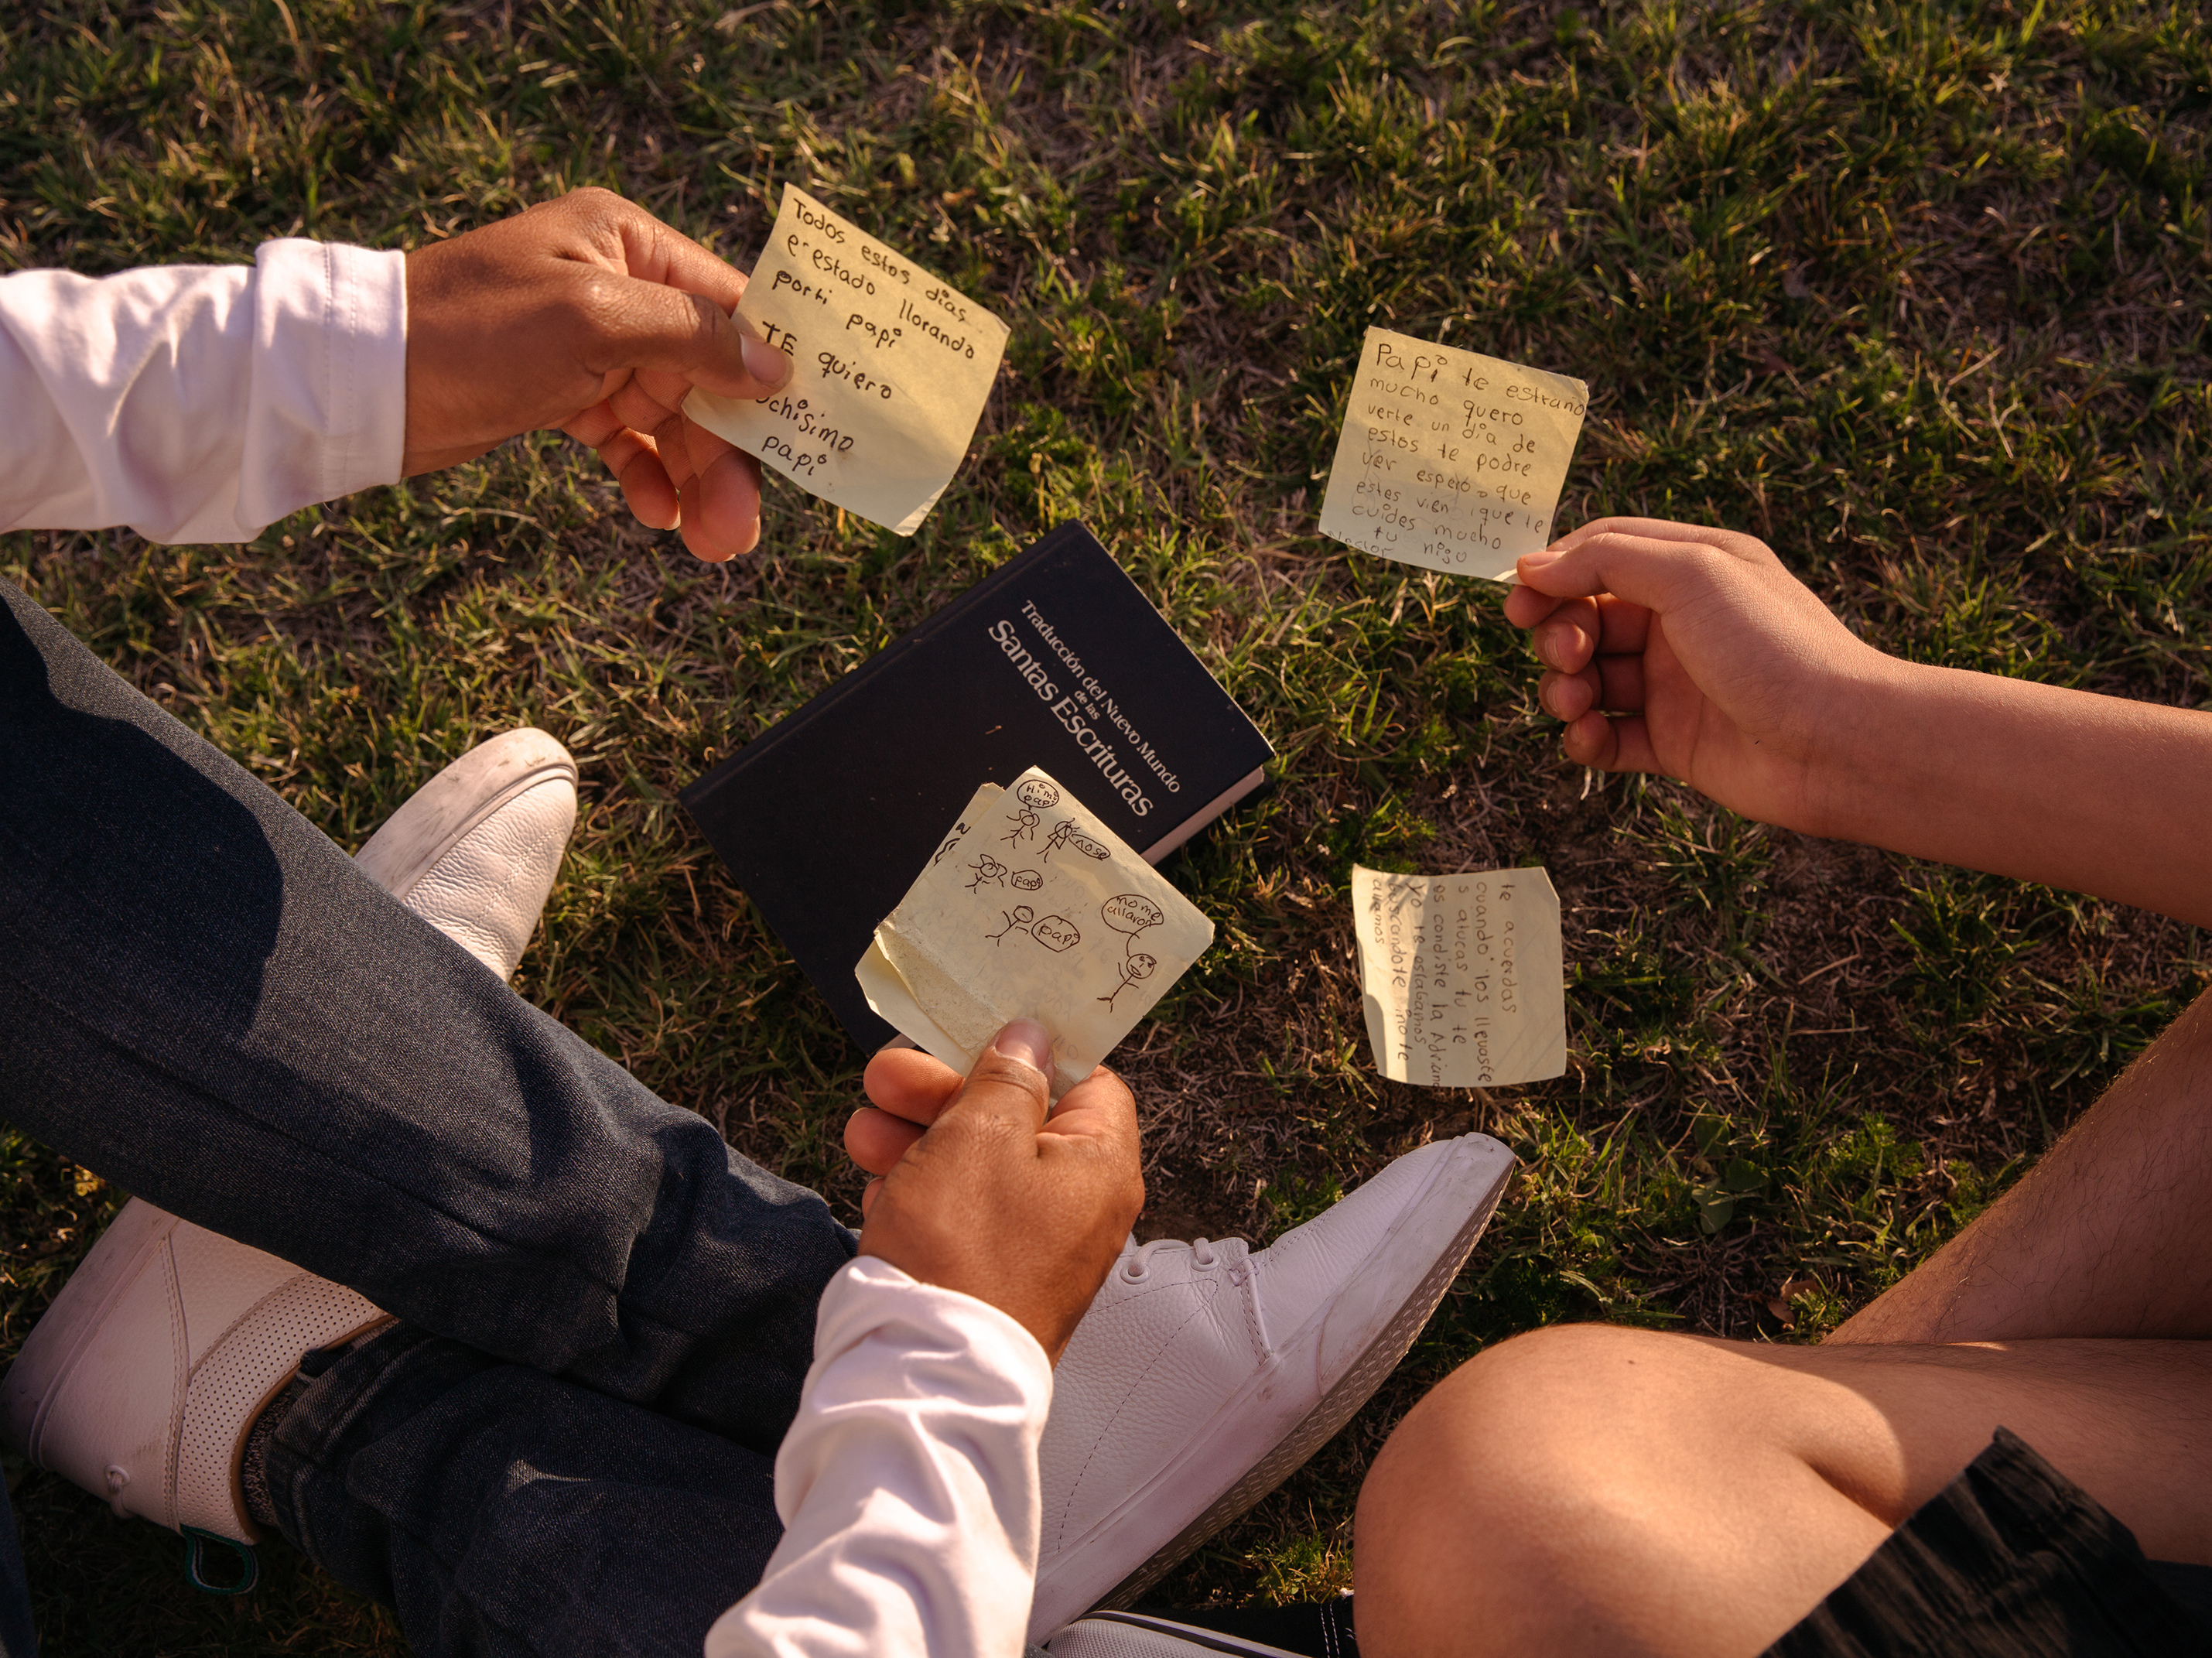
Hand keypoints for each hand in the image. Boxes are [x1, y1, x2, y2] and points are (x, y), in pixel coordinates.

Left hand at [403, 187, 790, 561]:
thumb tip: (775, 366)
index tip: (812, 430)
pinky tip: (656, 515)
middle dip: (728, 453)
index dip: (772, 368)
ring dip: (695, 478)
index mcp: (628, 243)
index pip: (730, 306)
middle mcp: (617, 287)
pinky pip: (628, 440)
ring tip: (711, 543)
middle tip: (740, 528)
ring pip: (673, 418)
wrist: (361, 381)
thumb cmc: (470, 332)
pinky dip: (647, 476)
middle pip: (708, 377)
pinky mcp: (565, 394)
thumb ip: (691, 337)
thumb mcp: (593, 321)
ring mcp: (593, 345)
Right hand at [847, 1023, 1143, 1360]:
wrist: (924, 1375)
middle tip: (883, 1075)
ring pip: (977, 1165)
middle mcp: (1079, 1206)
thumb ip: (1004, 1078)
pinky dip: (920, 1192)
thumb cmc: (961, 1250)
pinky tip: (877, 1184)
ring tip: (862, 1130)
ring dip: (917, 1138)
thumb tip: (1029, 1037)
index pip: (1084, 1081)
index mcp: (1100, 1165)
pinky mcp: (991, 1276)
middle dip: (944, 1093)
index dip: (1027, 1051)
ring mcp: (1034, 1246)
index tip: (970, 1032)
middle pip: (1017, 1120)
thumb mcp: (977, 1136)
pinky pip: (960, 1215)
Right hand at [1503, 517, 1890, 834]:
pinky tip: (1589, 740)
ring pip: (1589, 680)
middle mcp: (1681, 624)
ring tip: (1577, 704)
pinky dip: (1585, 739)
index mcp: (1692, 569)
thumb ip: (1607, 559)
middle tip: (1568, 655)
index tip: (1520, 601)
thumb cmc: (1776, 649)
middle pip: (1587, 618)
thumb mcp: (1692, 574)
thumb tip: (1533, 565)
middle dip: (1560, 635)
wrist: (1838, 744)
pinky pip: (1607, 738)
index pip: (1602, 554)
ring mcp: (1675, 687)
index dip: (1555, 574)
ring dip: (1565, 690)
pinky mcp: (1673, 745)